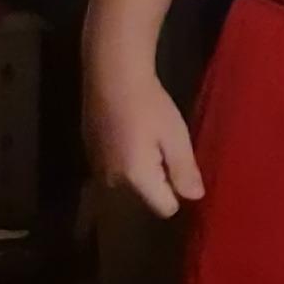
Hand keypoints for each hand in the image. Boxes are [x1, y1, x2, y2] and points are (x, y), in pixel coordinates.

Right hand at [87, 68, 204, 216]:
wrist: (111, 74)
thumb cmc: (150, 105)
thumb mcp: (176, 136)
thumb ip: (185, 171)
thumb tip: (195, 198)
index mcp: (137, 179)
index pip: (165, 208)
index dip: (177, 190)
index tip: (178, 165)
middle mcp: (112, 181)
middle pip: (144, 197)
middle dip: (157, 181)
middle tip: (162, 147)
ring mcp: (96, 168)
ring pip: (127, 184)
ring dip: (138, 170)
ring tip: (144, 138)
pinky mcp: (88, 153)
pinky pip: (113, 169)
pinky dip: (122, 159)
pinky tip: (126, 132)